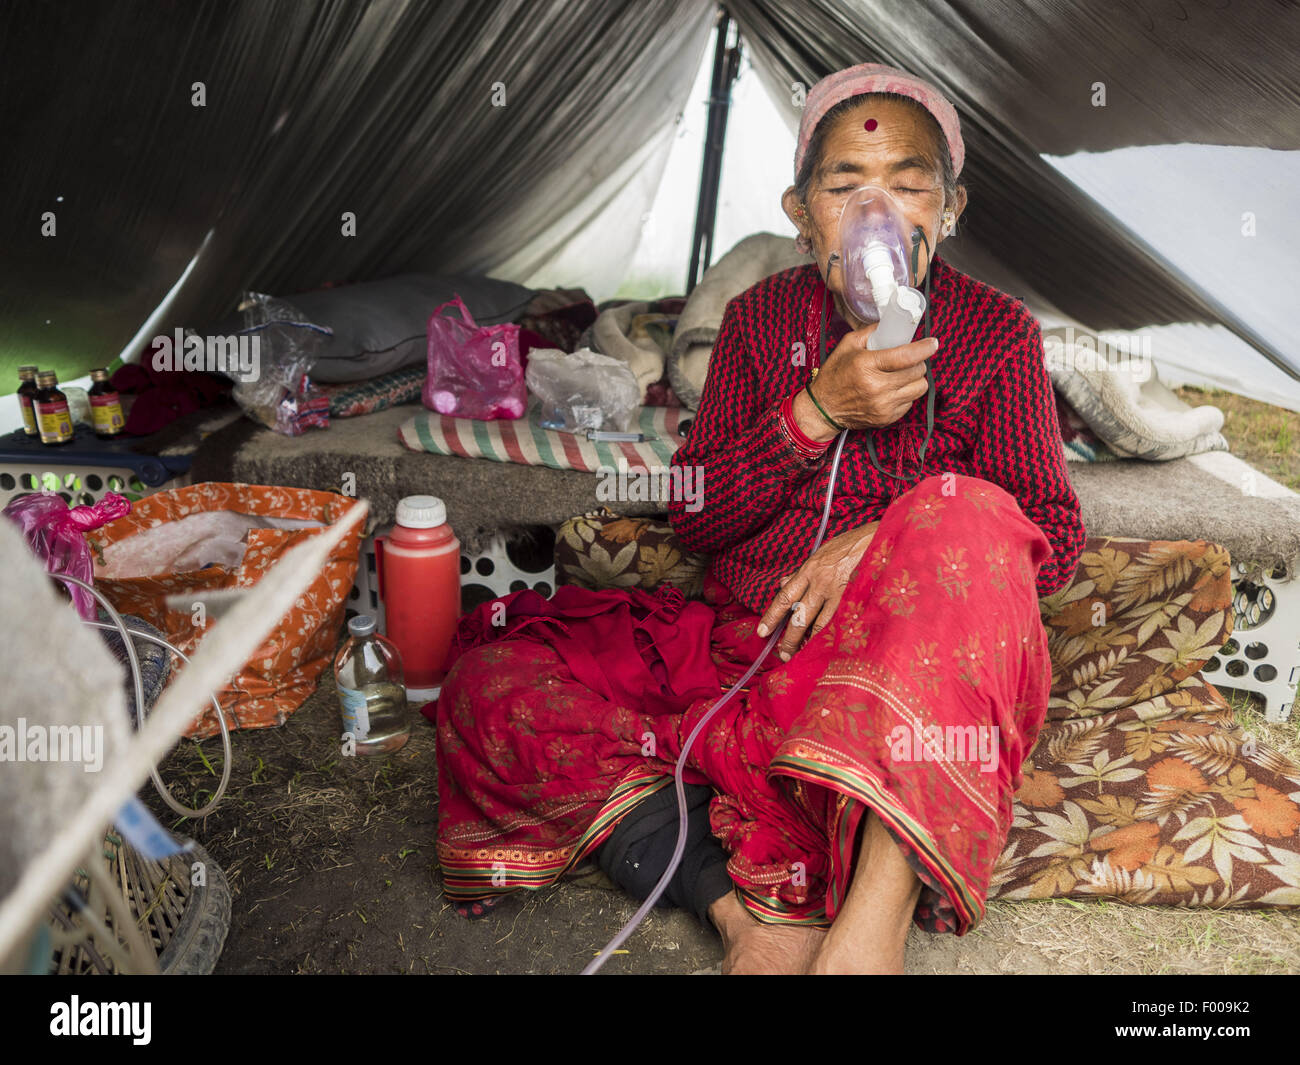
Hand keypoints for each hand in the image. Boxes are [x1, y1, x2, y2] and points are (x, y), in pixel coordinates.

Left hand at [755, 520, 880, 660]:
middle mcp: (820, 582)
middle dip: (789, 639)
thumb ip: (803, 571)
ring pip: (818, 625)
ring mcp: (839, 593)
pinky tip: (826, 648)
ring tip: (802, 655)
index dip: (771, 616)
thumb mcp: (822, 553)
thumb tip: (783, 583)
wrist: (880, 539)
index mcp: (809, 570)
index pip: (784, 596)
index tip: (762, 631)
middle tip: (783, 654)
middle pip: (799, 617)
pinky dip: (831, 637)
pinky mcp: (855, 600)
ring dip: (808, 643)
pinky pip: (840, 624)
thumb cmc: (851, 545)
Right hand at [793, 333, 936, 439]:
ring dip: (915, 379)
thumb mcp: (847, 346)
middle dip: (918, 362)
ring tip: (904, 375)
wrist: (824, 408)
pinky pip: (910, 402)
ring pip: (919, 388)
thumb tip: (890, 324)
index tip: (932, 343)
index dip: (924, 348)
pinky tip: (894, 389)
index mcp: (867, 365)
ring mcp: (883, 405)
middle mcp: (877, 387)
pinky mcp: (886, 418)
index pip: (906, 356)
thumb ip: (870, 332)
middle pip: (917, 372)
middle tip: (910, 359)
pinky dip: (906, 393)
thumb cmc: (834, 376)